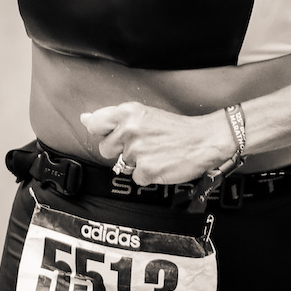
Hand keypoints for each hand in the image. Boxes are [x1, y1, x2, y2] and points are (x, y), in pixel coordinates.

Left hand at [80, 102, 235, 185]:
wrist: (205, 139)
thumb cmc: (176, 128)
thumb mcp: (143, 114)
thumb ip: (112, 118)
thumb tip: (85, 119)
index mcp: (129, 112)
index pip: (95, 123)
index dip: (101, 132)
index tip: (111, 134)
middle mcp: (130, 129)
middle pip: (105, 149)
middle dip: (120, 150)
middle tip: (142, 145)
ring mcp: (138, 151)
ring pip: (122, 165)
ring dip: (136, 163)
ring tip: (154, 153)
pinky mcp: (147, 169)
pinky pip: (137, 178)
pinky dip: (148, 175)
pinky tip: (161, 164)